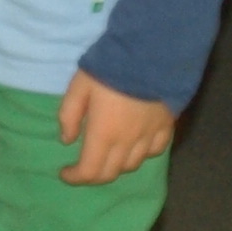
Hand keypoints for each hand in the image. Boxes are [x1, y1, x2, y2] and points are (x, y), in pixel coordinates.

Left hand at [58, 69, 177, 184]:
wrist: (151, 53)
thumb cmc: (110, 68)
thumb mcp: (79, 86)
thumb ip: (69, 115)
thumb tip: (67, 140)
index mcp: (103, 134)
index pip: (89, 171)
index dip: (75, 177)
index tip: (65, 173)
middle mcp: (127, 142)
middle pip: (111, 173)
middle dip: (93, 175)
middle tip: (83, 167)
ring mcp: (149, 136)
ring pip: (132, 165)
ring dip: (117, 166)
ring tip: (108, 155)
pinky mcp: (166, 126)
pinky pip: (155, 151)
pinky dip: (142, 154)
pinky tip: (136, 146)